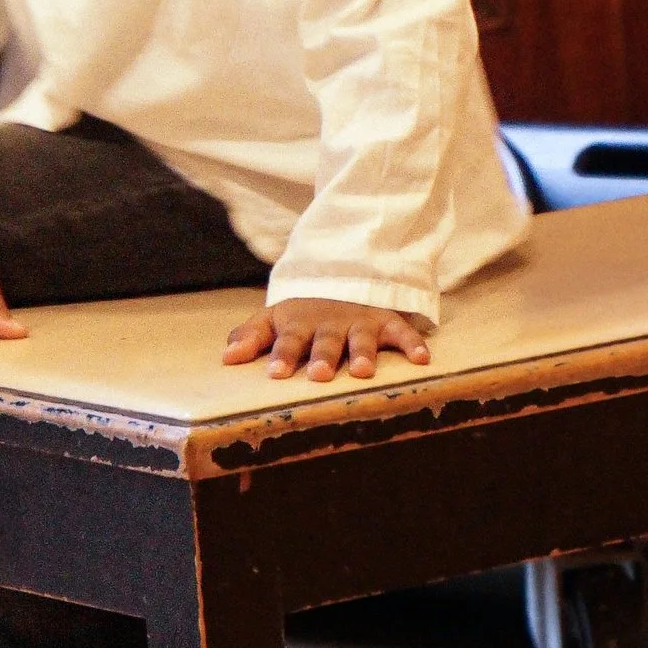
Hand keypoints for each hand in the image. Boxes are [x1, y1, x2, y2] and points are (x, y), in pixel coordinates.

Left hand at [220, 298, 431, 384]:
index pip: (288, 340)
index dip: (282, 355)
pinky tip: (422, 359)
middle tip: (318, 374)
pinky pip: (402, 331)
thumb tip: (226, 358)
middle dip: (322, 357)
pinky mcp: (385, 320)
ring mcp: (360, 322)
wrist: (342, 272)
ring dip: (363, 353)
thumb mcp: (274, 317)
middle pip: (325, 341)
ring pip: (362, 338)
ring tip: (362, 371)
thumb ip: (251, 337)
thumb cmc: (303, 310)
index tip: (276, 373)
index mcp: (300, 324)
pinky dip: (413, 344)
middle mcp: (330, 324)